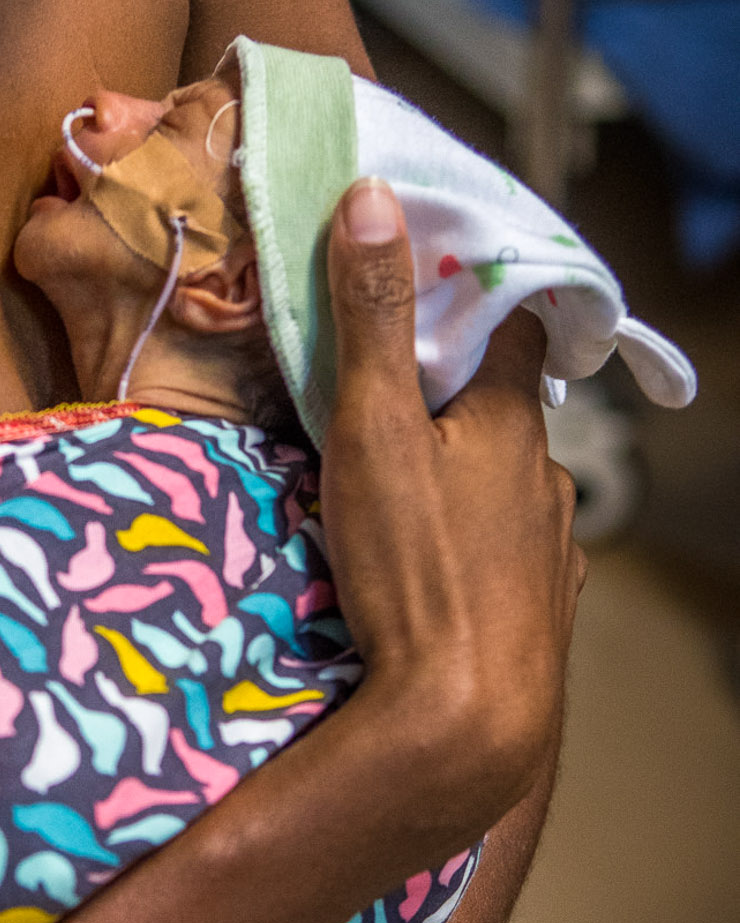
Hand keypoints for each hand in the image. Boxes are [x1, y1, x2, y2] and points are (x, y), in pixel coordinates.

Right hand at [320, 180, 583, 818]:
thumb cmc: (418, 573)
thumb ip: (370, 318)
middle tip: (379, 400)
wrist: (466, 724)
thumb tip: (375, 197)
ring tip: (394, 493)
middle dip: (450, 399)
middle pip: (504, 412)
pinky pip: (508, 556)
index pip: (514, 327)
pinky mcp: (541, 615)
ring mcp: (552, 552)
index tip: (429, 284)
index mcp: (515, 423)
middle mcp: (549, 480)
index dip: (473, 299)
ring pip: (506, 488)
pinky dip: (472, 546)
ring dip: (462, 477)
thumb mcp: (372, 431)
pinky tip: (431, 567)